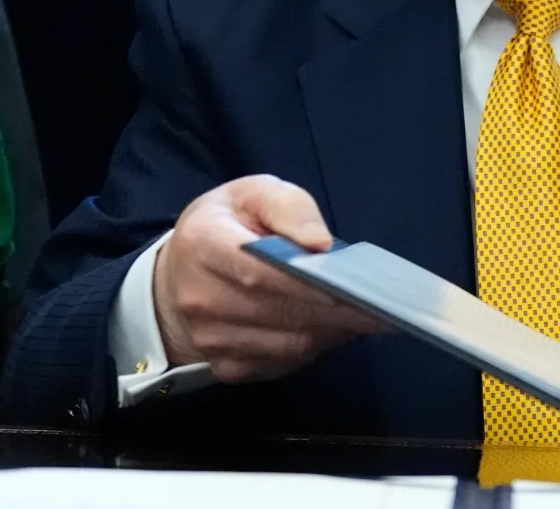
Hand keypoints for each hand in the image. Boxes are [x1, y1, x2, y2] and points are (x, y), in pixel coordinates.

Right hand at [154, 174, 378, 382]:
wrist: (178, 276)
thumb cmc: (225, 226)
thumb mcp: (252, 194)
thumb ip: (288, 207)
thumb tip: (320, 244)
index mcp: (202, 244)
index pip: (259, 271)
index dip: (307, 283)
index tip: (351, 287)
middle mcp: (199, 298)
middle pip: (279, 312)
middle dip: (336, 312)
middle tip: (381, 307)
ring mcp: (210, 339)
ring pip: (287, 344)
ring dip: (330, 333)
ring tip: (365, 317)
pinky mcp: (225, 366)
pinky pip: (281, 363)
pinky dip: (313, 348)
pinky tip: (333, 330)